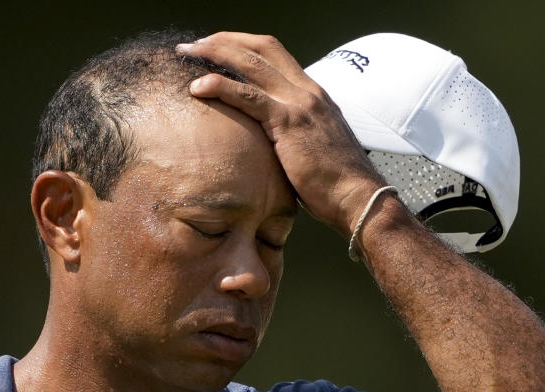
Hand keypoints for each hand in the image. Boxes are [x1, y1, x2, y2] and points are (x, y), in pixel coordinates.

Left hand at [176, 32, 389, 235]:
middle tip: (192, 45)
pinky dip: (220, 86)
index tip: (215, 50)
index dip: (242, 46)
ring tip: (187, 54)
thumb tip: (268, 145)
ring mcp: (300, 103)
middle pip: (260, 48)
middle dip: (223, 40)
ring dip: (215, 54)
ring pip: (251, 64)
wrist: (357, 198)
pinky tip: (197, 86)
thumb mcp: (312, 149)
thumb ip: (291, 136)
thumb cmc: (334, 184)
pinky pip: (248, 96)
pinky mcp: (289, 123)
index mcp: (313, 94)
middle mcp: (307, 91)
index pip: (274, 54)